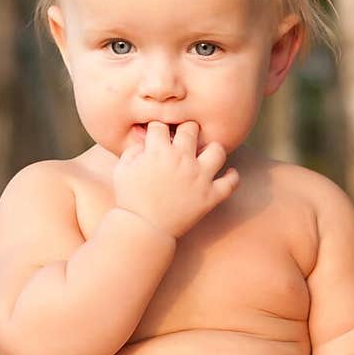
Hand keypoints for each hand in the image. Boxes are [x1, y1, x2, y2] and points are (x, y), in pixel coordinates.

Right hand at [113, 120, 238, 238]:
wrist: (143, 228)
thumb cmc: (129, 199)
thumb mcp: (122, 169)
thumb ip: (133, 150)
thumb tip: (146, 141)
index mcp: (159, 151)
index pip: (161, 126)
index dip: (157, 129)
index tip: (158, 136)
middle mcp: (182, 159)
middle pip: (190, 129)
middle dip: (185, 130)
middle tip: (184, 138)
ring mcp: (199, 177)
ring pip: (217, 150)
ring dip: (212, 149)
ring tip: (207, 154)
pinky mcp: (210, 196)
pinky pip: (230, 182)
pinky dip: (232, 177)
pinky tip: (229, 173)